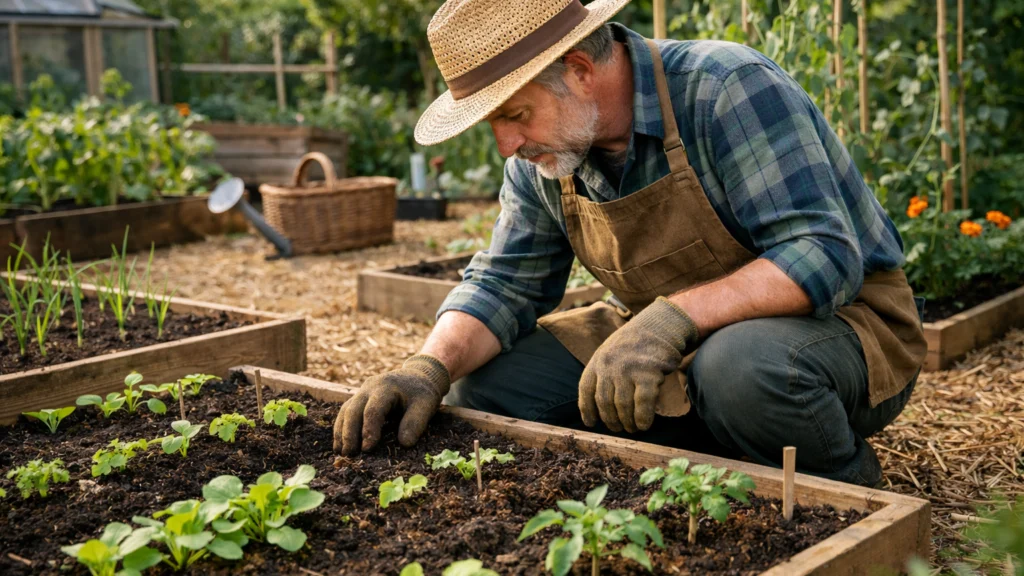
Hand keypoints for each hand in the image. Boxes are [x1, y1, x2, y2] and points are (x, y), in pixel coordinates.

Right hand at [333, 354, 450, 454]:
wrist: (417, 376)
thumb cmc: (421, 393)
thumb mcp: (426, 405)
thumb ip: (416, 422)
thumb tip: (404, 444)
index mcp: (386, 387)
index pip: (373, 410)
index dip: (369, 430)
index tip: (367, 449)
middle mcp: (370, 387)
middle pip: (353, 409)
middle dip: (349, 433)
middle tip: (350, 455)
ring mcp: (362, 392)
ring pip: (346, 410)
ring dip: (341, 432)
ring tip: (341, 453)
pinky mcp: (359, 398)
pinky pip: (346, 412)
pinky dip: (342, 428)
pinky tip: (340, 444)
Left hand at [578, 297, 698, 432]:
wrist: (661, 326)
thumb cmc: (636, 344)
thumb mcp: (611, 352)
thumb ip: (603, 373)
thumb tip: (598, 405)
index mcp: (598, 360)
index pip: (586, 390)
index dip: (587, 409)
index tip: (591, 423)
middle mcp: (609, 365)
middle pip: (604, 402)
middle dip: (610, 420)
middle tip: (618, 428)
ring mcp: (628, 370)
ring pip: (622, 406)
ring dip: (627, 423)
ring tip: (632, 428)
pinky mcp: (648, 375)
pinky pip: (642, 405)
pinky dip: (642, 418)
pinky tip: (644, 425)